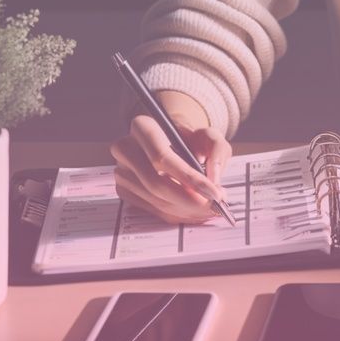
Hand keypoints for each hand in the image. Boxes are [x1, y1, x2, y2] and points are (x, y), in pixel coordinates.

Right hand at [108, 90, 231, 223]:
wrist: (174, 144)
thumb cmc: (190, 139)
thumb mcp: (209, 135)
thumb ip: (217, 149)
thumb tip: (214, 178)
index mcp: (142, 127)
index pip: (162, 158)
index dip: (189, 178)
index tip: (214, 192)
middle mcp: (125, 148)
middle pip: (156, 183)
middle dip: (189, 200)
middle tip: (213, 206)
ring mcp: (121, 171)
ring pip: (155, 200)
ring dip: (186, 209)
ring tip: (208, 208)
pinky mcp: (124, 189)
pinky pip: (152, 209)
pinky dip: (176, 213)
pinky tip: (193, 210)